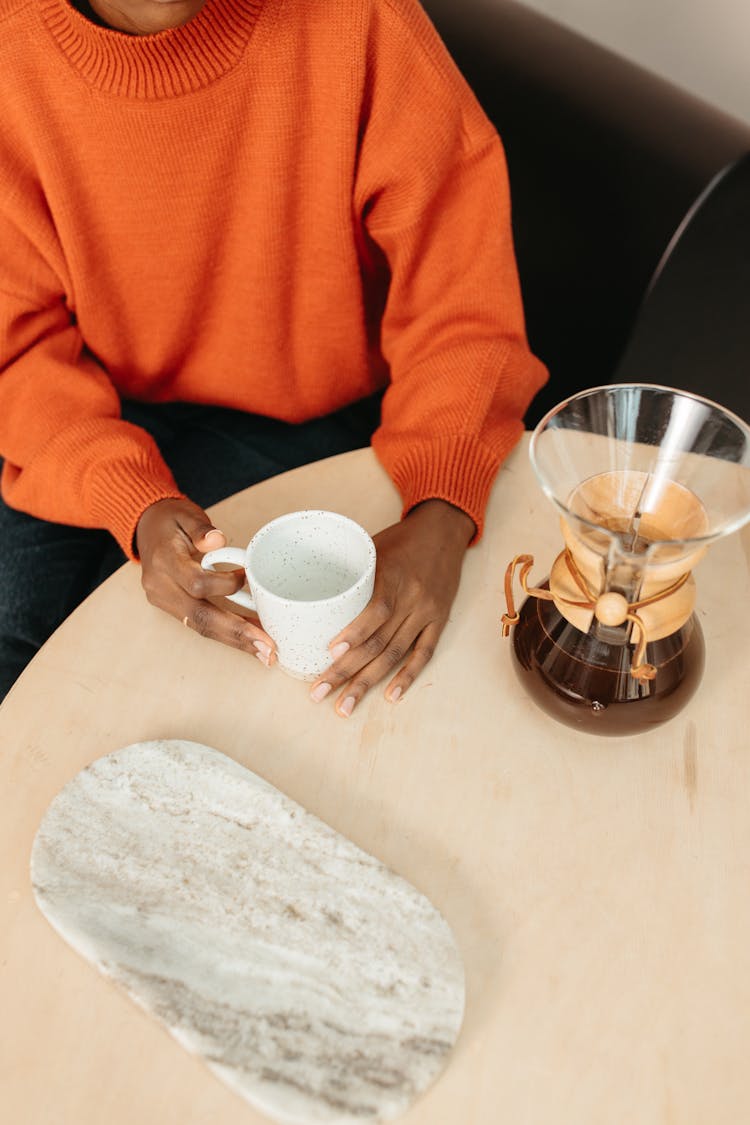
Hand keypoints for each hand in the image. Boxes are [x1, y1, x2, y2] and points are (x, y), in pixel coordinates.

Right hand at [136, 498, 276, 666]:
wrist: (147, 529)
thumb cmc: (171, 520)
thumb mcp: (186, 514)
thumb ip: (201, 528)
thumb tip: (218, 540)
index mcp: (164, 560)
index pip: (197, 583)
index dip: (227, 584)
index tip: (248, 578)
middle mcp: (160, 586)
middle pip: (200, 616)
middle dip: (237, 632)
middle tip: (268, 647)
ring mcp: (163, 600)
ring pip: (201, 626)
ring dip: (235, 641)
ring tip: (265, 652)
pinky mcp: (171, 608)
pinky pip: (200, 624)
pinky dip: (227, 633)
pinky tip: (251, 640)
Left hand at [309, 499, 474, 716]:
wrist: (443, 530)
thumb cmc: (401, 538)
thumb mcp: (372, 546)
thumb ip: (349, 574)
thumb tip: (310, 597)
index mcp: (393, 575)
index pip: (376, 610)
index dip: (354, 634)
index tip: (329, 654)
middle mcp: (412, 597)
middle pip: (379, 641)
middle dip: (347, 671)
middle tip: (319, 693)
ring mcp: (427, 612)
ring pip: (395, 653)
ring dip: (368, 682)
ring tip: (345, 706)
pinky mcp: (438, 621)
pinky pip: (423, 653)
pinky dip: (408, 676)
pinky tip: (391, 696)